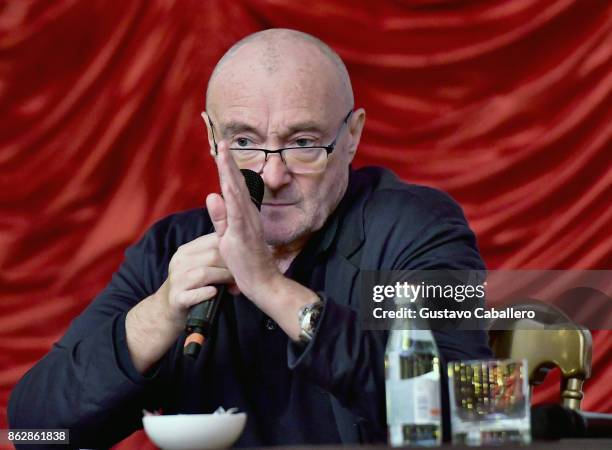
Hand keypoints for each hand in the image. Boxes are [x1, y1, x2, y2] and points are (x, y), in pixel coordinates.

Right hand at [161, 232, 235, 328]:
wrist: (166, 309)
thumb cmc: (192, 286)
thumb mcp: (199, 266)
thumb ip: (216, 258)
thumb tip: (243, 254)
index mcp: (186, 251)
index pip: (213, 240)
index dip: (231, 248)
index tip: (243, 258)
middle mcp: (179, 262)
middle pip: (212, 256)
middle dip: (230, 265)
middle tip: (242, 275)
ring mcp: (177, 280)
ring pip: (204, 273)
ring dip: (223, 278)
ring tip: (234, 285)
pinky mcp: (177, 299)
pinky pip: (194, 294)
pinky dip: (206, 293)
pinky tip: (215, 293)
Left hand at [206, 141, 280, 303]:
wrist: (262, 282)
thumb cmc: (246, 262)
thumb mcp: (227, 237)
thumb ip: (219, 217)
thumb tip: (211, 195)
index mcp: (243, 214)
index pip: (233, 188)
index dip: (227, 168)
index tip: (221, 150)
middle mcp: (248, 215)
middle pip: (236, 184)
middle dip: (228, 162)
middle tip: (222, 142)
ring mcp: (247, 223)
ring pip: (237, 193)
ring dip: (230, 173)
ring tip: (223, 154)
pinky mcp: (245, 235)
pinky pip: (237, 214)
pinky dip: (232, 198)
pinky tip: (226, 184)